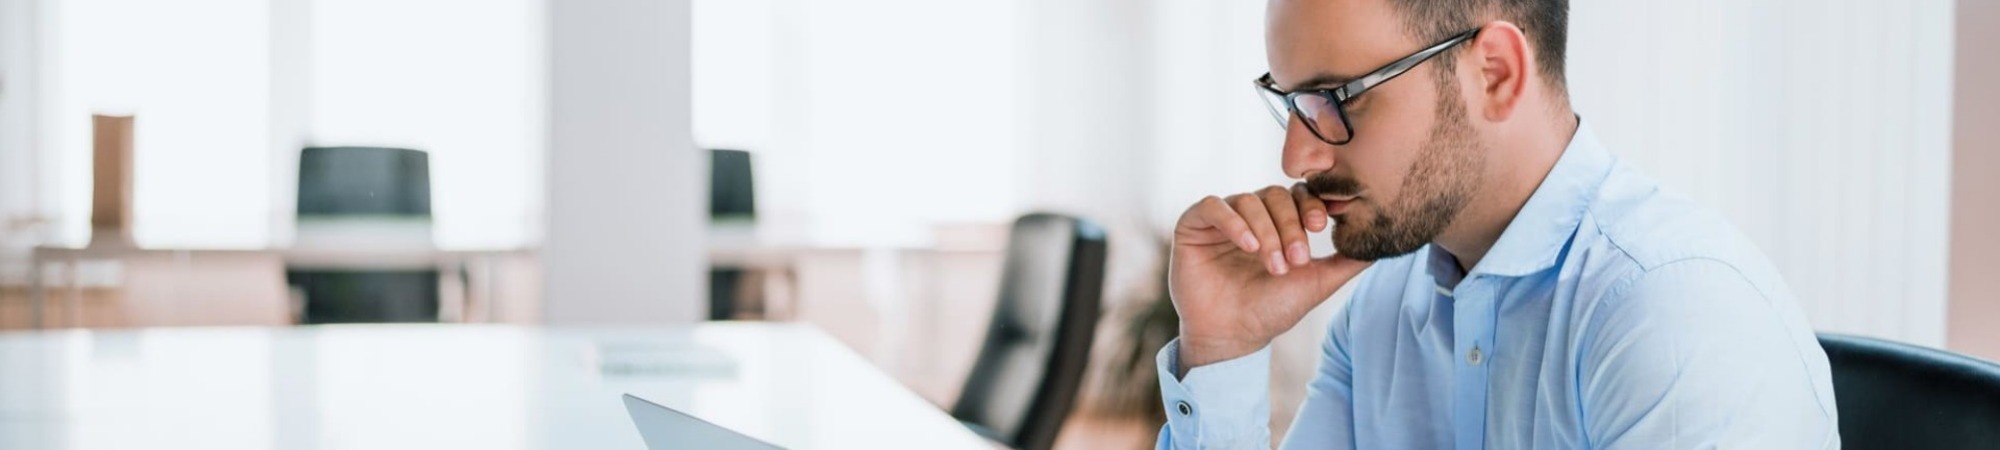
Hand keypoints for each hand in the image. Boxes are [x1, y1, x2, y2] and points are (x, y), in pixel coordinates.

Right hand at [1170, 183, 1372, 375]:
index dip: (1310, 206)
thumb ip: (1346, 261)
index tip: (1321, 229)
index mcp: (1278, 220)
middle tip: (1296, 259)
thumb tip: (1383, 242)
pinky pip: (1213, 206)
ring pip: (1248, 201)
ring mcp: (1222, 218)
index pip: (1298, 195)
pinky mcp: (1194, 224)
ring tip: (1273, 264)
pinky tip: (1248, 245)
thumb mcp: (1316, 283)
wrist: (1233, 336)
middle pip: (1275, 195)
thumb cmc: (1271, 309)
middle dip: (1289, 225)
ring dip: (1266, 230)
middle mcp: (1250, 214)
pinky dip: (1233, 222)